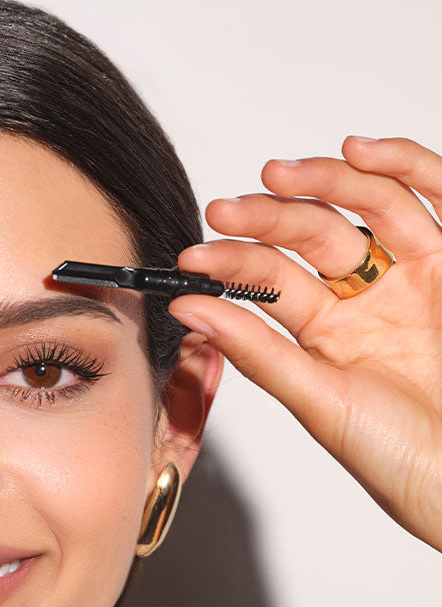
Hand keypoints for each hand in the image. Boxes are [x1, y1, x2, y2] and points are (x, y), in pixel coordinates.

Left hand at [171, 135, 441, 551]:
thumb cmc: (397, 455)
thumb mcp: (318, 402)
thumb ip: (259, 354)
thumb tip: (189, 310)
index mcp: (323, 334)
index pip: (271, 281)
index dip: (232, 265)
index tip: (191, 260)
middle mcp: (365, 299)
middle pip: (313, 235)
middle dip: (267, 219)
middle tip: (226, 211)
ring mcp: (415, 276)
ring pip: (368, 206)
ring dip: (323, 183)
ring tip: (276, 176)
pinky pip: (436, 197)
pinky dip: (403, 166)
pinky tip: (358, 151)